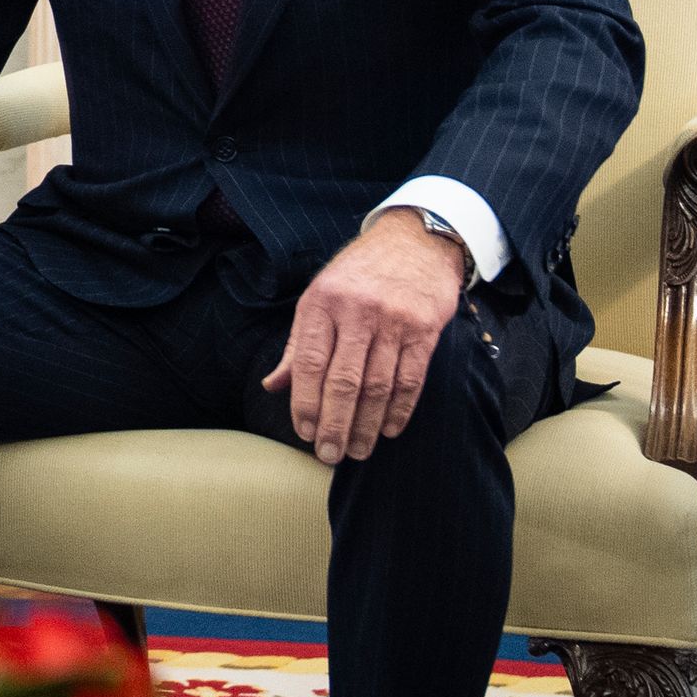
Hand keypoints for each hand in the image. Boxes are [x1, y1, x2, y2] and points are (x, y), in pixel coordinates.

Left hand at [260, 210, 467, 466]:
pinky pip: (411, 379)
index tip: (305, 433)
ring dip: (367, 425)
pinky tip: (389, 430)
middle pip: (344, 381)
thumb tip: (272, 386)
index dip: (305, 404)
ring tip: (358, 451)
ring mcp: (393, 321)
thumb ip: (298, 346)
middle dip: (335, 424)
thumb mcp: (318, 298)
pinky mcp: (425, 329)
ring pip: (378, 385)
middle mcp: (357, 312)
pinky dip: (400, 410)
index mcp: (322, 304)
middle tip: (330, 455)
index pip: (310, 364)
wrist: (413, 241)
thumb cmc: (357, 275)